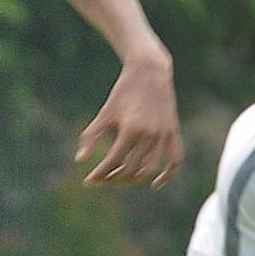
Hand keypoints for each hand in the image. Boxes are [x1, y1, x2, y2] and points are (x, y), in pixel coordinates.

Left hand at [76, 57, 182, 188]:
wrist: (149, 71)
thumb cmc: (123, 91)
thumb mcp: (106, 112)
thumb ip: (92, 135)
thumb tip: (79, 160)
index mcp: (130, 129)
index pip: (113, 161)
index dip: (99, 174)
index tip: (88, 180)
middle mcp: (150, 134)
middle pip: (132, 169)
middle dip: (114, 178)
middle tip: (103, 178)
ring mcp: (164, 134)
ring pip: (151, 169)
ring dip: (134, 179)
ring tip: (120, 178)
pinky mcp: (173, 132)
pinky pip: (175, 160)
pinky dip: (167, 175)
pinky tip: (154, 184)